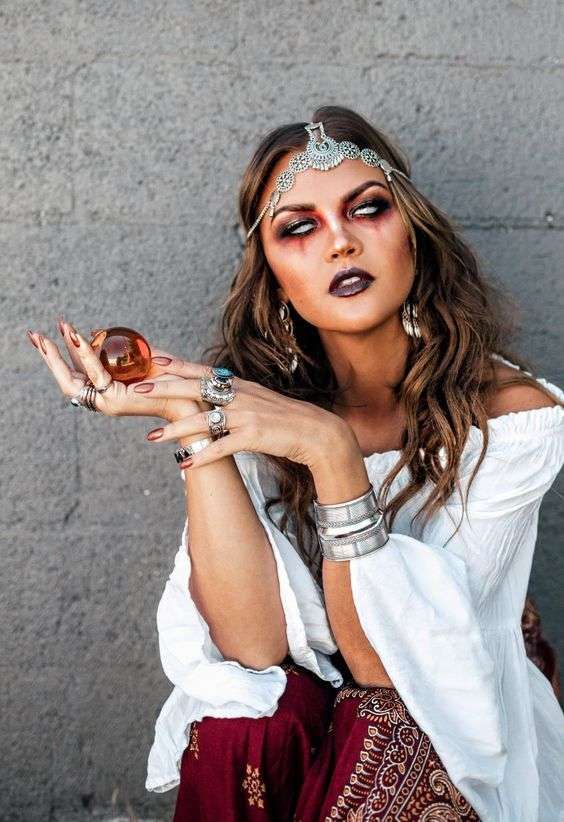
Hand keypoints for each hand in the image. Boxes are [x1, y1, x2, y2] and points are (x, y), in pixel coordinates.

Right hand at [26, 318, 208, 422]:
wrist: (188, 396)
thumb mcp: (140, 358)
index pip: (73, 374)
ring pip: (76, 377)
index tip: (41, 337)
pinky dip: (86, 355)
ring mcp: (106, 402)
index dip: (55, 357)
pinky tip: (78, 337)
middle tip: (34, 334)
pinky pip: (96, 374)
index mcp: (104, 392)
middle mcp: (101, 400)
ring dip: (65, 351)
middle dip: (48, 356)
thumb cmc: (168, 377)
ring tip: (61, 328)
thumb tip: (97, 331)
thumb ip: (117, 350)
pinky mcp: (115, 400)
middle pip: (65, 379)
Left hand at [129, 361, 352, 468]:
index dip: (176, 365)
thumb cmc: (286, 420)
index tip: (152, 360)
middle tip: (137, 392)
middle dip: (164, 390)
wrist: (318, 434)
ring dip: (176, 430)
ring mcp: (247, 415)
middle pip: (195, 389)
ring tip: (153, 438)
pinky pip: (223, 447)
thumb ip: (234, 396)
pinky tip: (186, 465)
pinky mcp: (254, 436)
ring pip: (204, 420)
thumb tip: (211, 396)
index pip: (202, 371)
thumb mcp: (258, 401)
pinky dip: (204, 457)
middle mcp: (241, 395)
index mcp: (240, 386)